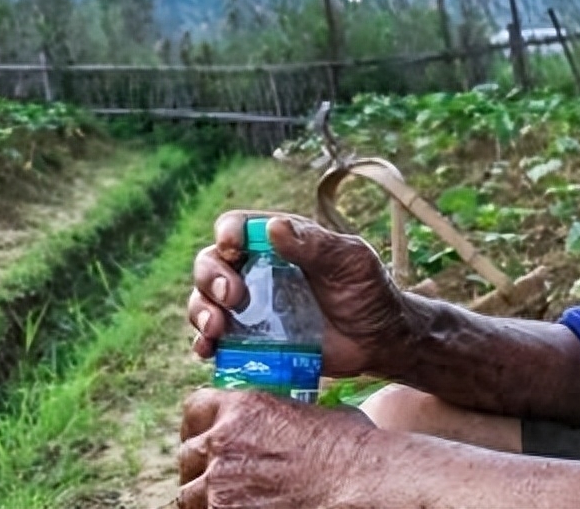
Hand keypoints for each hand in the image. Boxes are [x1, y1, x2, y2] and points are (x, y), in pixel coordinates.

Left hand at [176, 388, 377, 508]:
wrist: (362, 485)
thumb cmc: (352, 450)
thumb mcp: (312, 414)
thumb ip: (278, 419)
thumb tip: (277, 428)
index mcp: (243, 408)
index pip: (196, 408)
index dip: (201, 424)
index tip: (209, 438)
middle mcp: (222, 443)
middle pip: (188, 455)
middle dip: (201, 466)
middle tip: (220, 479)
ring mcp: (220, 486)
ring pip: (190, 494)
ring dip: (206, 497)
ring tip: (232, 500)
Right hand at [187, 211, 414, 376]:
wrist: (379, 341)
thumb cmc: (369, 291)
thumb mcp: (351, 261)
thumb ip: (315, 245)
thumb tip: (273, 227)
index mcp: (278, 242)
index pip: (237, 227)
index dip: (228, 233)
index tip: (232, 247)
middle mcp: (255, 271)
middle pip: (210, 263)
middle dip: (210, 277)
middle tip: (232, 296)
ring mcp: (249, 308)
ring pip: (203, 301)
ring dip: (200, 311)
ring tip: (216, 328)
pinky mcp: (248, 342)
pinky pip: (214, 341)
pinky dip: (203, 344)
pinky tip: (208, 351)